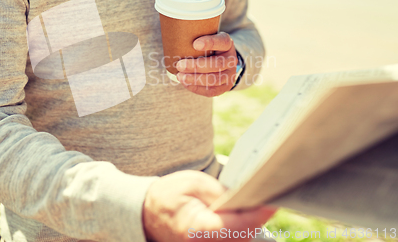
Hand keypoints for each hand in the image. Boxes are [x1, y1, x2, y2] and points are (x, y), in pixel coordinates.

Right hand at [142, 171, 275, 241]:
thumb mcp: (193, 184)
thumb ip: (220, 192)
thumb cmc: (168, 196)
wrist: (146, 215)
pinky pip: (234, 240)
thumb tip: (247, 197)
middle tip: (273, 193)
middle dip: (259, 216)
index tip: (272, 200)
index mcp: (197, 230)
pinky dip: (244, 228)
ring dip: (253, 222)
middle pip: (245, 236)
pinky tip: (248, 212)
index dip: (258, 214)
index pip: (239, 226)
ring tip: (261, 199)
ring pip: (242, 239)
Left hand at [176, 32, 236, 96]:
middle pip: (217, 64)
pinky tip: (185, 83)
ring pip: (214, 79)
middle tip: (179, 65)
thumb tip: (173, 38)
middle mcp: (231, 59)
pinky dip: (197, 88)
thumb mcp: (206, 39)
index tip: (195, 44)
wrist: (220, 62)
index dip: (210, 43)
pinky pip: (211, 91)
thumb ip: (195, 38)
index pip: (222, 42)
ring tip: (180, 76)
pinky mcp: (225, 87)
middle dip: (196, 66)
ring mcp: (230, 74)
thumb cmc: (207, 48)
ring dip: (195, 79)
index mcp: (227, 44)